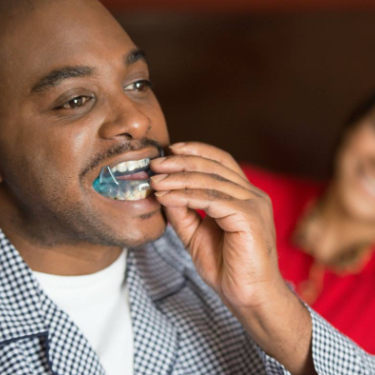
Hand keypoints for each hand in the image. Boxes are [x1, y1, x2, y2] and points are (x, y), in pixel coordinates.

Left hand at [150, 141, 281, 308]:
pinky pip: (211, 199)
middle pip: (214, 165)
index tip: (170, 150)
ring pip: (210, 180)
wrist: (249, 298)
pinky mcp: (249, 217)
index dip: (196, 151)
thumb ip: (183, 211)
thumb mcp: (196, 234)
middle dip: (181, 161)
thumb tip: (162, 190)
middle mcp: (252, 194)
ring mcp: (253, 204)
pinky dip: (185, 196)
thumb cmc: (227, 267)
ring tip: (155, 181)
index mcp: (244, 195)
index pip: (220, 161)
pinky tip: (166, 196)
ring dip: (178, 178)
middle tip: (155, 163)